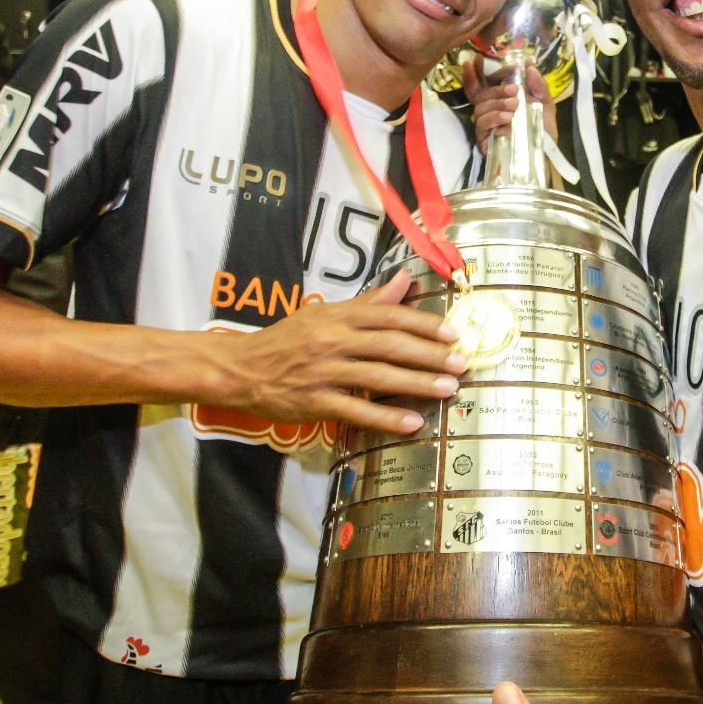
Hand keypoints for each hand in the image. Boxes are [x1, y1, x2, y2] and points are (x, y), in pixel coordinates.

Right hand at [217, 271, 467, 433]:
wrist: (241, 367)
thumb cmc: (287, 339)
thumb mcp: (325, 313)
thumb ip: (368, 302)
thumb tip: (404, 280)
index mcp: (338, 317)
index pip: (388, 316)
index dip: (423, 324)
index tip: (453, 334)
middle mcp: (333, 341)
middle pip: (390, 346)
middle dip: (430, 355)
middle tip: (461, 363)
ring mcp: (324, 372)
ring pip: (379, 377)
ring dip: (418, 384)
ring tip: (448, 389)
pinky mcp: (315, 402)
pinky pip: (357, 410)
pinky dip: (387, 418)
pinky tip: (413, 423)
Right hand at [462, 56, 555, 155]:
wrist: (545, 155)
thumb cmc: (543, 130)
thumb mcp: (545, 104)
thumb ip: (538, 85)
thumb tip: (529, 64)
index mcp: (502, 99)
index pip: (487, 82)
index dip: (488, 72)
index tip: (504, 67)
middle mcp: (491, 110)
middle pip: (482, 94)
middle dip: (497, 89)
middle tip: (514, 90)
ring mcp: (486, 126)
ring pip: (479, 108)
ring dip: (497, 104)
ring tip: (514, 107)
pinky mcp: (483, 140)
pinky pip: (481, 125)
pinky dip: (493, 119)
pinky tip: (507, 120)